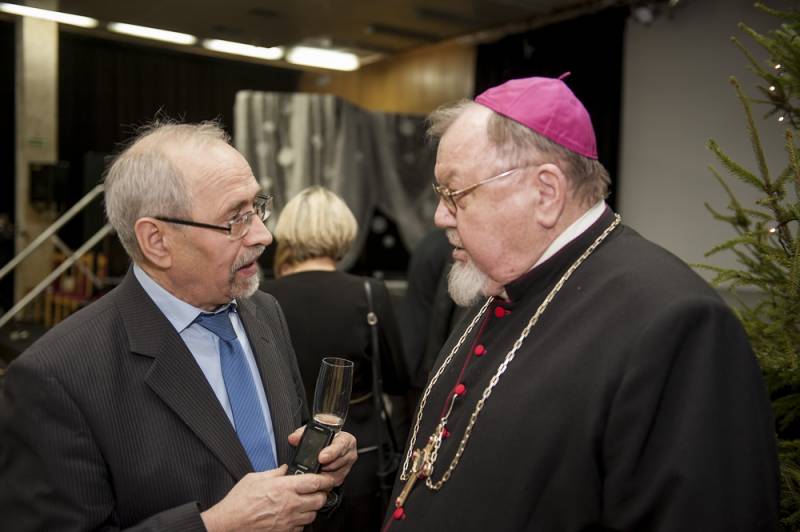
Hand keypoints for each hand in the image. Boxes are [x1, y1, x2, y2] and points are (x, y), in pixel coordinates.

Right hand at [201, 465, 333, 531]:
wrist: (228, 523)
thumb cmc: (238, 501)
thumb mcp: (255, 478)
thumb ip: (274, 473)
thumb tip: (284, 469)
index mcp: (284, 488)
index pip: (315, 482)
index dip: (325, 480)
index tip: (327, 478)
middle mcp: (289, 504)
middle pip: (319, 500)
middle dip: (321, 494)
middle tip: (317, 491)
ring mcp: (288, 520)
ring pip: (312, 515)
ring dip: (312, 509)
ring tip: (304, 503)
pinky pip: (301, 528)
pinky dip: (301, 522)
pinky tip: (293, 516)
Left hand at [288, 427, 357, 486]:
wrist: (329, 442)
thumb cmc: (324, 435)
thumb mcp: (314, 429)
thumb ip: (303, 432)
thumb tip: (293, 438)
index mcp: (346, 439)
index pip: (340, 446)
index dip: (331, 452)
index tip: (321, 457)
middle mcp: (349, 453)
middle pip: (337, 463)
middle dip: (323, 466)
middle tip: (312, 466)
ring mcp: (346, 467)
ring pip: (334, 475)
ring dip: (322, 474)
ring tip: (312, 471)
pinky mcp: (341, 477)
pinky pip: (332, 483)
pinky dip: (322, 482)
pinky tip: (315, 478)